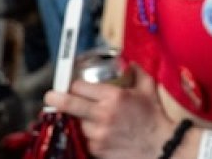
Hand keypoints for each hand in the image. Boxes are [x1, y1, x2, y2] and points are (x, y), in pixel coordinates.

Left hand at [45, 68, 173, 158]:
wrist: (161, 148)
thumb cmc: (154, 118)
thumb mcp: (149, 89)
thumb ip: (137, 72)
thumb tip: (129, 62)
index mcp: (113, 97)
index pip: (79, 87)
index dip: (76, 85)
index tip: (75, 87)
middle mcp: (102, 115)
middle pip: (69, 104)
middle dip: (55, 98)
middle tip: (50, 97)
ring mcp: (98, 135)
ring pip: (78, 123)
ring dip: (83, 120)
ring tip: (99, 120)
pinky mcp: (96, 150)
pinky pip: (86, 139)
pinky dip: (91, 135)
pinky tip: (105, 133)